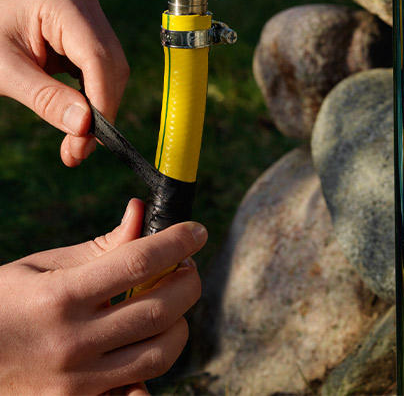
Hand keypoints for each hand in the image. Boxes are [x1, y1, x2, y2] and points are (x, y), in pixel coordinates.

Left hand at [0, 0, 129, 165]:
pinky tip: (77, 122)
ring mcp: (87, 14)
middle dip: (100, 111)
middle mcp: (82, 2)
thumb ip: (45, 98)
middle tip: (79, 151)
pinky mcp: (85, 31)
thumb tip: (85, 126)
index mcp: (61, 1)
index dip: (100, 101)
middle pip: (110, 65)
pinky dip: (91, 98)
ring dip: (98, 110)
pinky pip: (100, 70)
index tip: (91, 140)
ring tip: (76, 145)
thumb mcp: (4, 72)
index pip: (96, 57)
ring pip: (111, 71)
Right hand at [0, 199, 206, 394]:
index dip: (176, 242)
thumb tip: (141, 214)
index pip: (138, 262)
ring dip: (179, 322)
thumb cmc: (3, 303)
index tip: (196, 231)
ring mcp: (77, 382)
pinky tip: (148, 343)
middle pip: (159, 309)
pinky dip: (152, 367)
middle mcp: (73, 342)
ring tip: (171, 301)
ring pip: (159, 353)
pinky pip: (136, 391)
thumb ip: (100, 246)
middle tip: (186, 266)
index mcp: (61, 296)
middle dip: (188, 281)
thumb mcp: (42, 266)